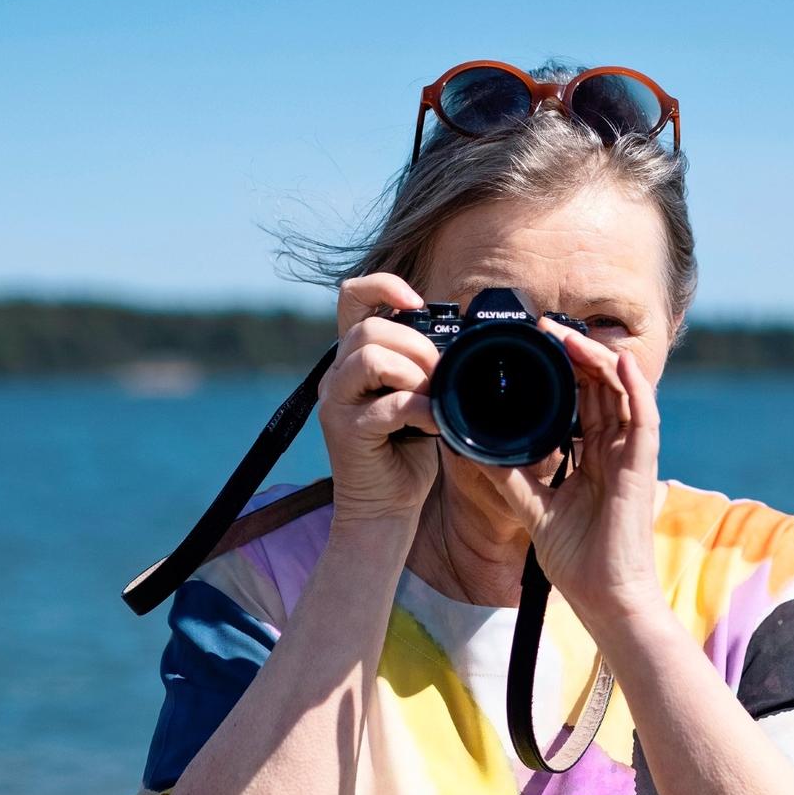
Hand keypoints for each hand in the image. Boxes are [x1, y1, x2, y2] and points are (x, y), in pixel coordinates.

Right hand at [318, 274, 442, 522]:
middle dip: (416, 345)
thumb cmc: (406, 452)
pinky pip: (387, 404)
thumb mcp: (419, 396)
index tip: (418, 303)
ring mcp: (335, 402)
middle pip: (369, 328)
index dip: (383, 286)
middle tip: (439, 376)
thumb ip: (423, 365)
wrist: (386, 508)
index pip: (352, 297)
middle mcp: (336, 374)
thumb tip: (458, 341)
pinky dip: (420, 409)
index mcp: (353, 359)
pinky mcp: (344, 431)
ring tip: (432, 397)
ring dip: (413, 372)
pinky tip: (432, 423)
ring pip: (369, 356)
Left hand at [483, 320, 666, 635]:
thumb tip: (473, 449)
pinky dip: (635, 387)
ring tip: (569, 335)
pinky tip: (618, 361)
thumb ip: (509, 476)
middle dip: (576, 354)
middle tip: (545, 328)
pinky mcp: (642, 467)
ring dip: (597, 359)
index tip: (535, 346)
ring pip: (621, 393)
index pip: (583, 401)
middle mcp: (614, 451)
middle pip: (600, 388)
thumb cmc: (577, 560)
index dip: (564, 370)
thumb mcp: (532, 508)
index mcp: (593, 457)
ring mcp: (630, 457)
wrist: (603, 597)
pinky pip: (644, 418)